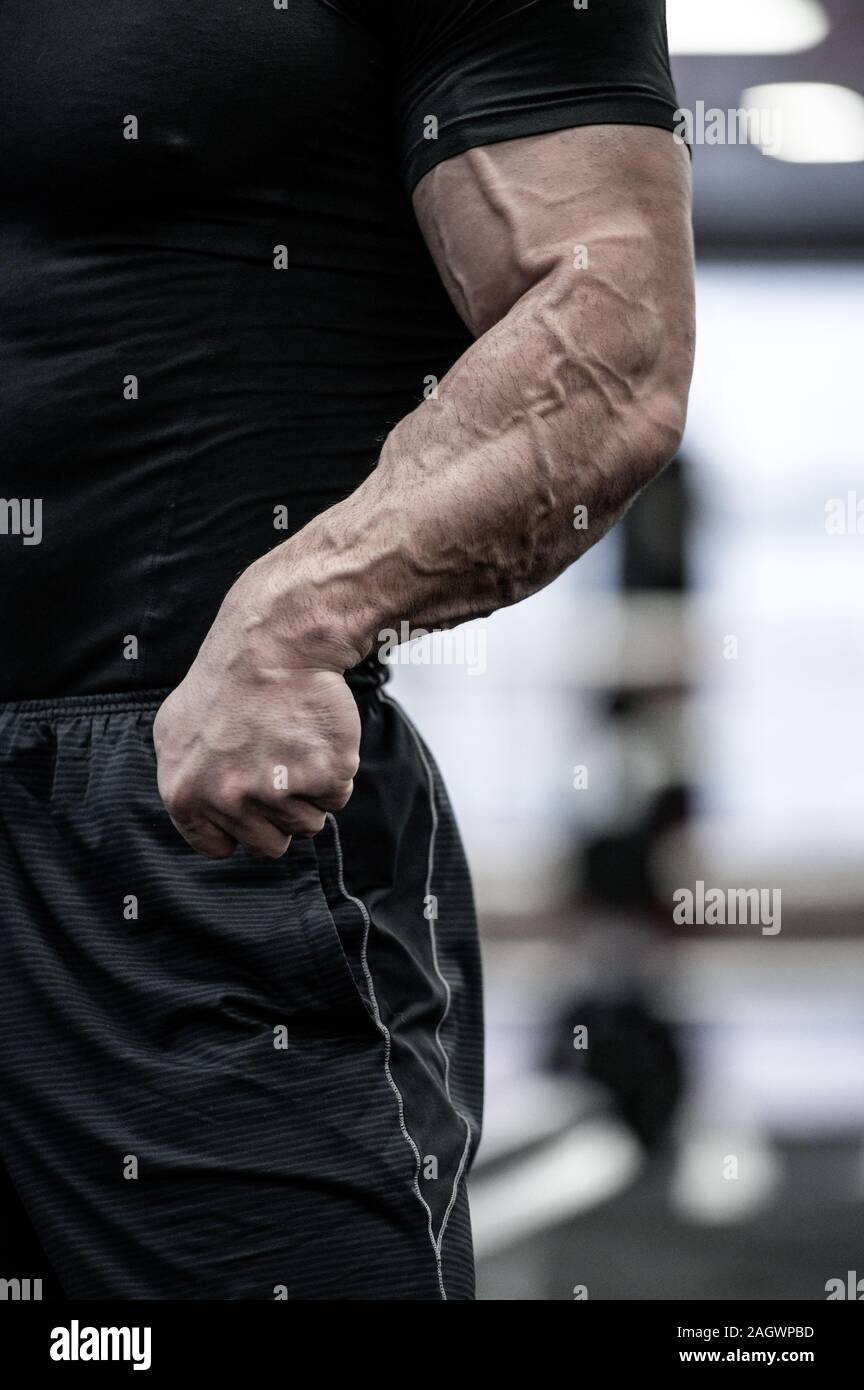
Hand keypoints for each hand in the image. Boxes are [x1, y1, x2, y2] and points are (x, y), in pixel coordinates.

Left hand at [152, 570, 360, 859]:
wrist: (276, 642)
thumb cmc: (230, 679)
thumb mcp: (176, 729)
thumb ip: (187, 780)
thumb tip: (200, 813)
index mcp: (184, 794)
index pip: (217, 846)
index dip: (237, 825)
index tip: (248, 796)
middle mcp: (226, 799)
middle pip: (267, 844)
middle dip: (276, 810)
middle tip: (276, 761)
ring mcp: (275, 791)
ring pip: (305, 825)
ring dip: (306, 791)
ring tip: (293, 742)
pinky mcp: (321, 777)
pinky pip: (335, 799)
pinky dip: (334, 772)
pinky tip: (314, 736)